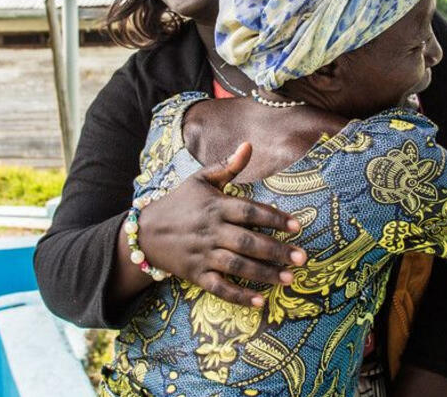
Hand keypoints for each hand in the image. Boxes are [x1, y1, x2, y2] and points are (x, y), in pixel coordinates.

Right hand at [138, 143, 305, 305]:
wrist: (145, 233)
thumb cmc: (179, 203)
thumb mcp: (200, 180)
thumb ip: (227, 166)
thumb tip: (249, 145)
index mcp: (215, 206)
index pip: (250, 212)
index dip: (274, 218)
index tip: (297, 226)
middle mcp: (211, 231)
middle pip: (247, 242)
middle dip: (276, 250)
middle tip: (302, 257)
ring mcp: (203, 255)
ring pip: (237, 266)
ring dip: (264, 274)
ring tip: (289, 278)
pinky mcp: (196, 275)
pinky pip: (220, 288)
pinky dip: (239, 296)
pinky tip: (261, 302)